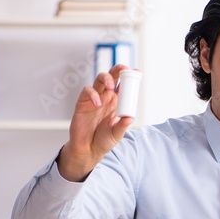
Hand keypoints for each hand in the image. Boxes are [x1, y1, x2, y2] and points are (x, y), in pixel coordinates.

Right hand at [56, 64, 133, 181]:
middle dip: (117, 71)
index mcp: (116, 103)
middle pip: (111, 78)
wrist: (88, 149)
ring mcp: (94, 99)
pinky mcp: (82, 103)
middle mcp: (106, 98)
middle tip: (124, 69)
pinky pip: (87, 92)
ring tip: (111, 85)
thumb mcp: (117, 134)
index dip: (129, 77)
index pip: (123, 86)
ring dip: (105, 78)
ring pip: (99, 80)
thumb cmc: (104, 140)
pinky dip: (92, 95)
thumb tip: (130, 117)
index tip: (137, 71)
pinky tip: (98, 104)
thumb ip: (122, 126)